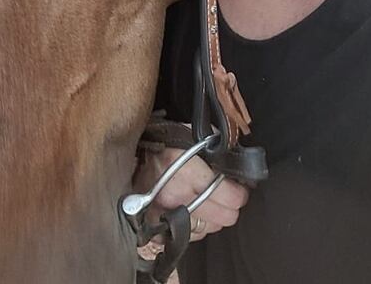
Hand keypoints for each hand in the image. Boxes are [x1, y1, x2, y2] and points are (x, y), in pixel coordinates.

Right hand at [134, 147, 249, 240]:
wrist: (131, 161)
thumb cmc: (163, 146)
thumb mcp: (190, 134)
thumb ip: (215, 144)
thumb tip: (237, 156)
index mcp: (187, 170)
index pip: (230, 196)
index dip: (239, 192)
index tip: (239, 189)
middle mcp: (177, 196)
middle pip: (224, 217)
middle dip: (229, 206)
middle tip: (227, 196)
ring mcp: (166, 216)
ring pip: (210, 228)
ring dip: (213, 217)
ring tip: (208, 202)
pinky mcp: (159, 231)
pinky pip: (192, 236)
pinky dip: (197, 226)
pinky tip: (193, 211)